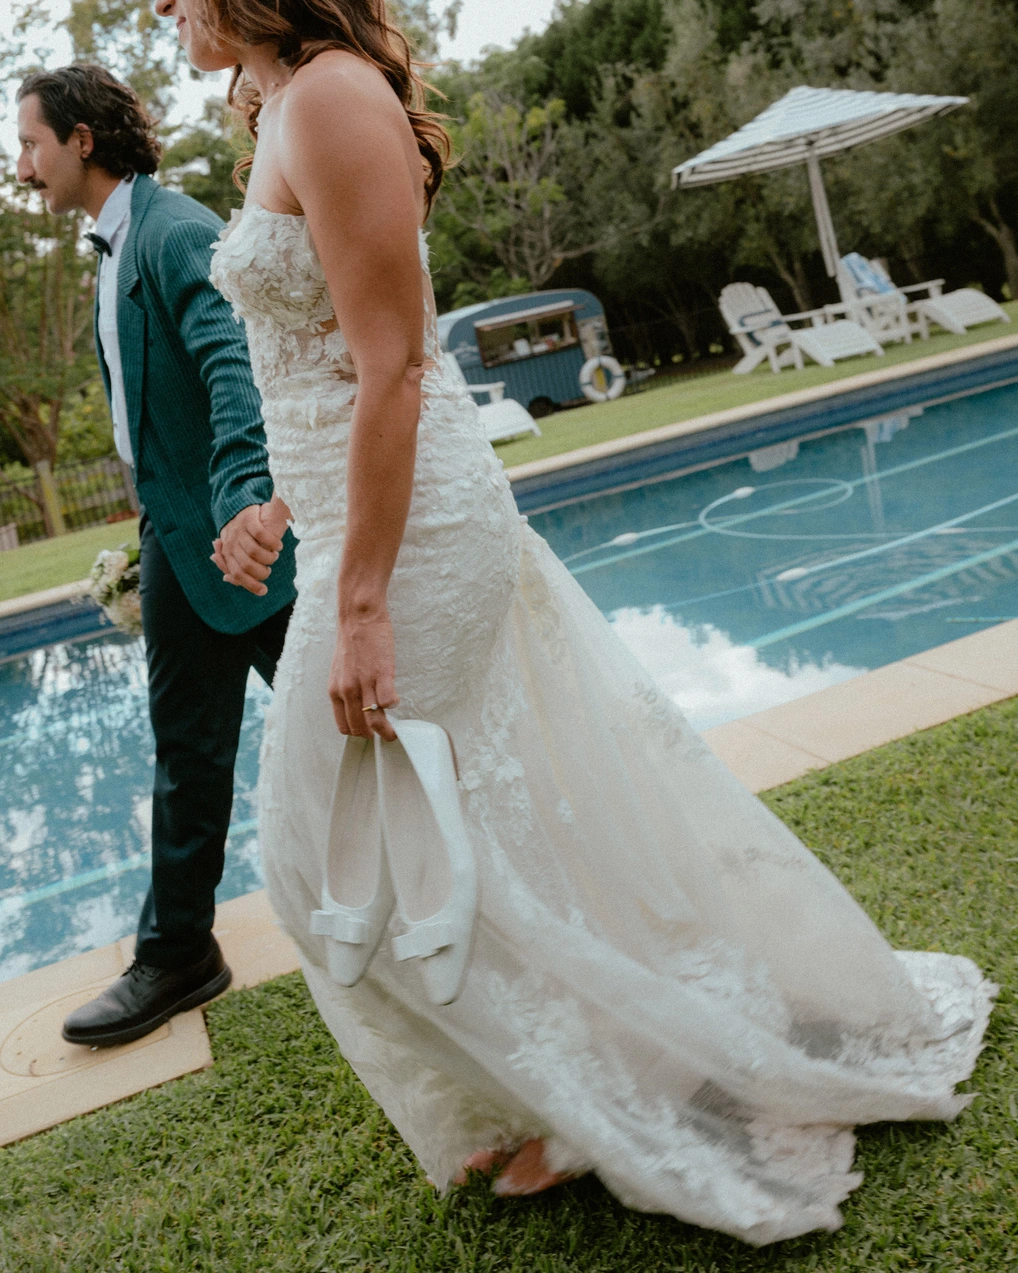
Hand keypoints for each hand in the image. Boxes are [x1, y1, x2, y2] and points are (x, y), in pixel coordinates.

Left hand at [212, 500, 287, 595]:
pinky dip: (273, 543)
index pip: (237, 574)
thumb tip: (226, 578)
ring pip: (255, 552)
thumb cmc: (240, 534)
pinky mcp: (249, 519)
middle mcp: (231, 541)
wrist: (241, 506)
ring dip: (269, 558)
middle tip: (269, 570)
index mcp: (227, 552)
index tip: (264, 591)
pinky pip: (262, 535)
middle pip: (247, 566)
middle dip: (262, 572)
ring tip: (274, 555)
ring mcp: (239, 530)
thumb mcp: (233, 549)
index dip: (251, 585)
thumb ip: (231, 565)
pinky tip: (278, 545)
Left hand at [329, 603, 397, 740]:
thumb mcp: (340, 671)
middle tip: (385, 734)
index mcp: (335, 691)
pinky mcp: (381, 674)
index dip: (358, 732)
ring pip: (375, 720)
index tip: (368, 731)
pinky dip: (393, 704)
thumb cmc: (351, 641)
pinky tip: (395, 698)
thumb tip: (356, 705)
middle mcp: (347, 691)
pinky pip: (389, 701)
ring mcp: (364, 683)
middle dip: (373, 736)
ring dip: (386, 730)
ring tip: (395, 731)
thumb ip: (346, 689)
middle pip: (360, 728)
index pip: (344, 725)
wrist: (358, 617)